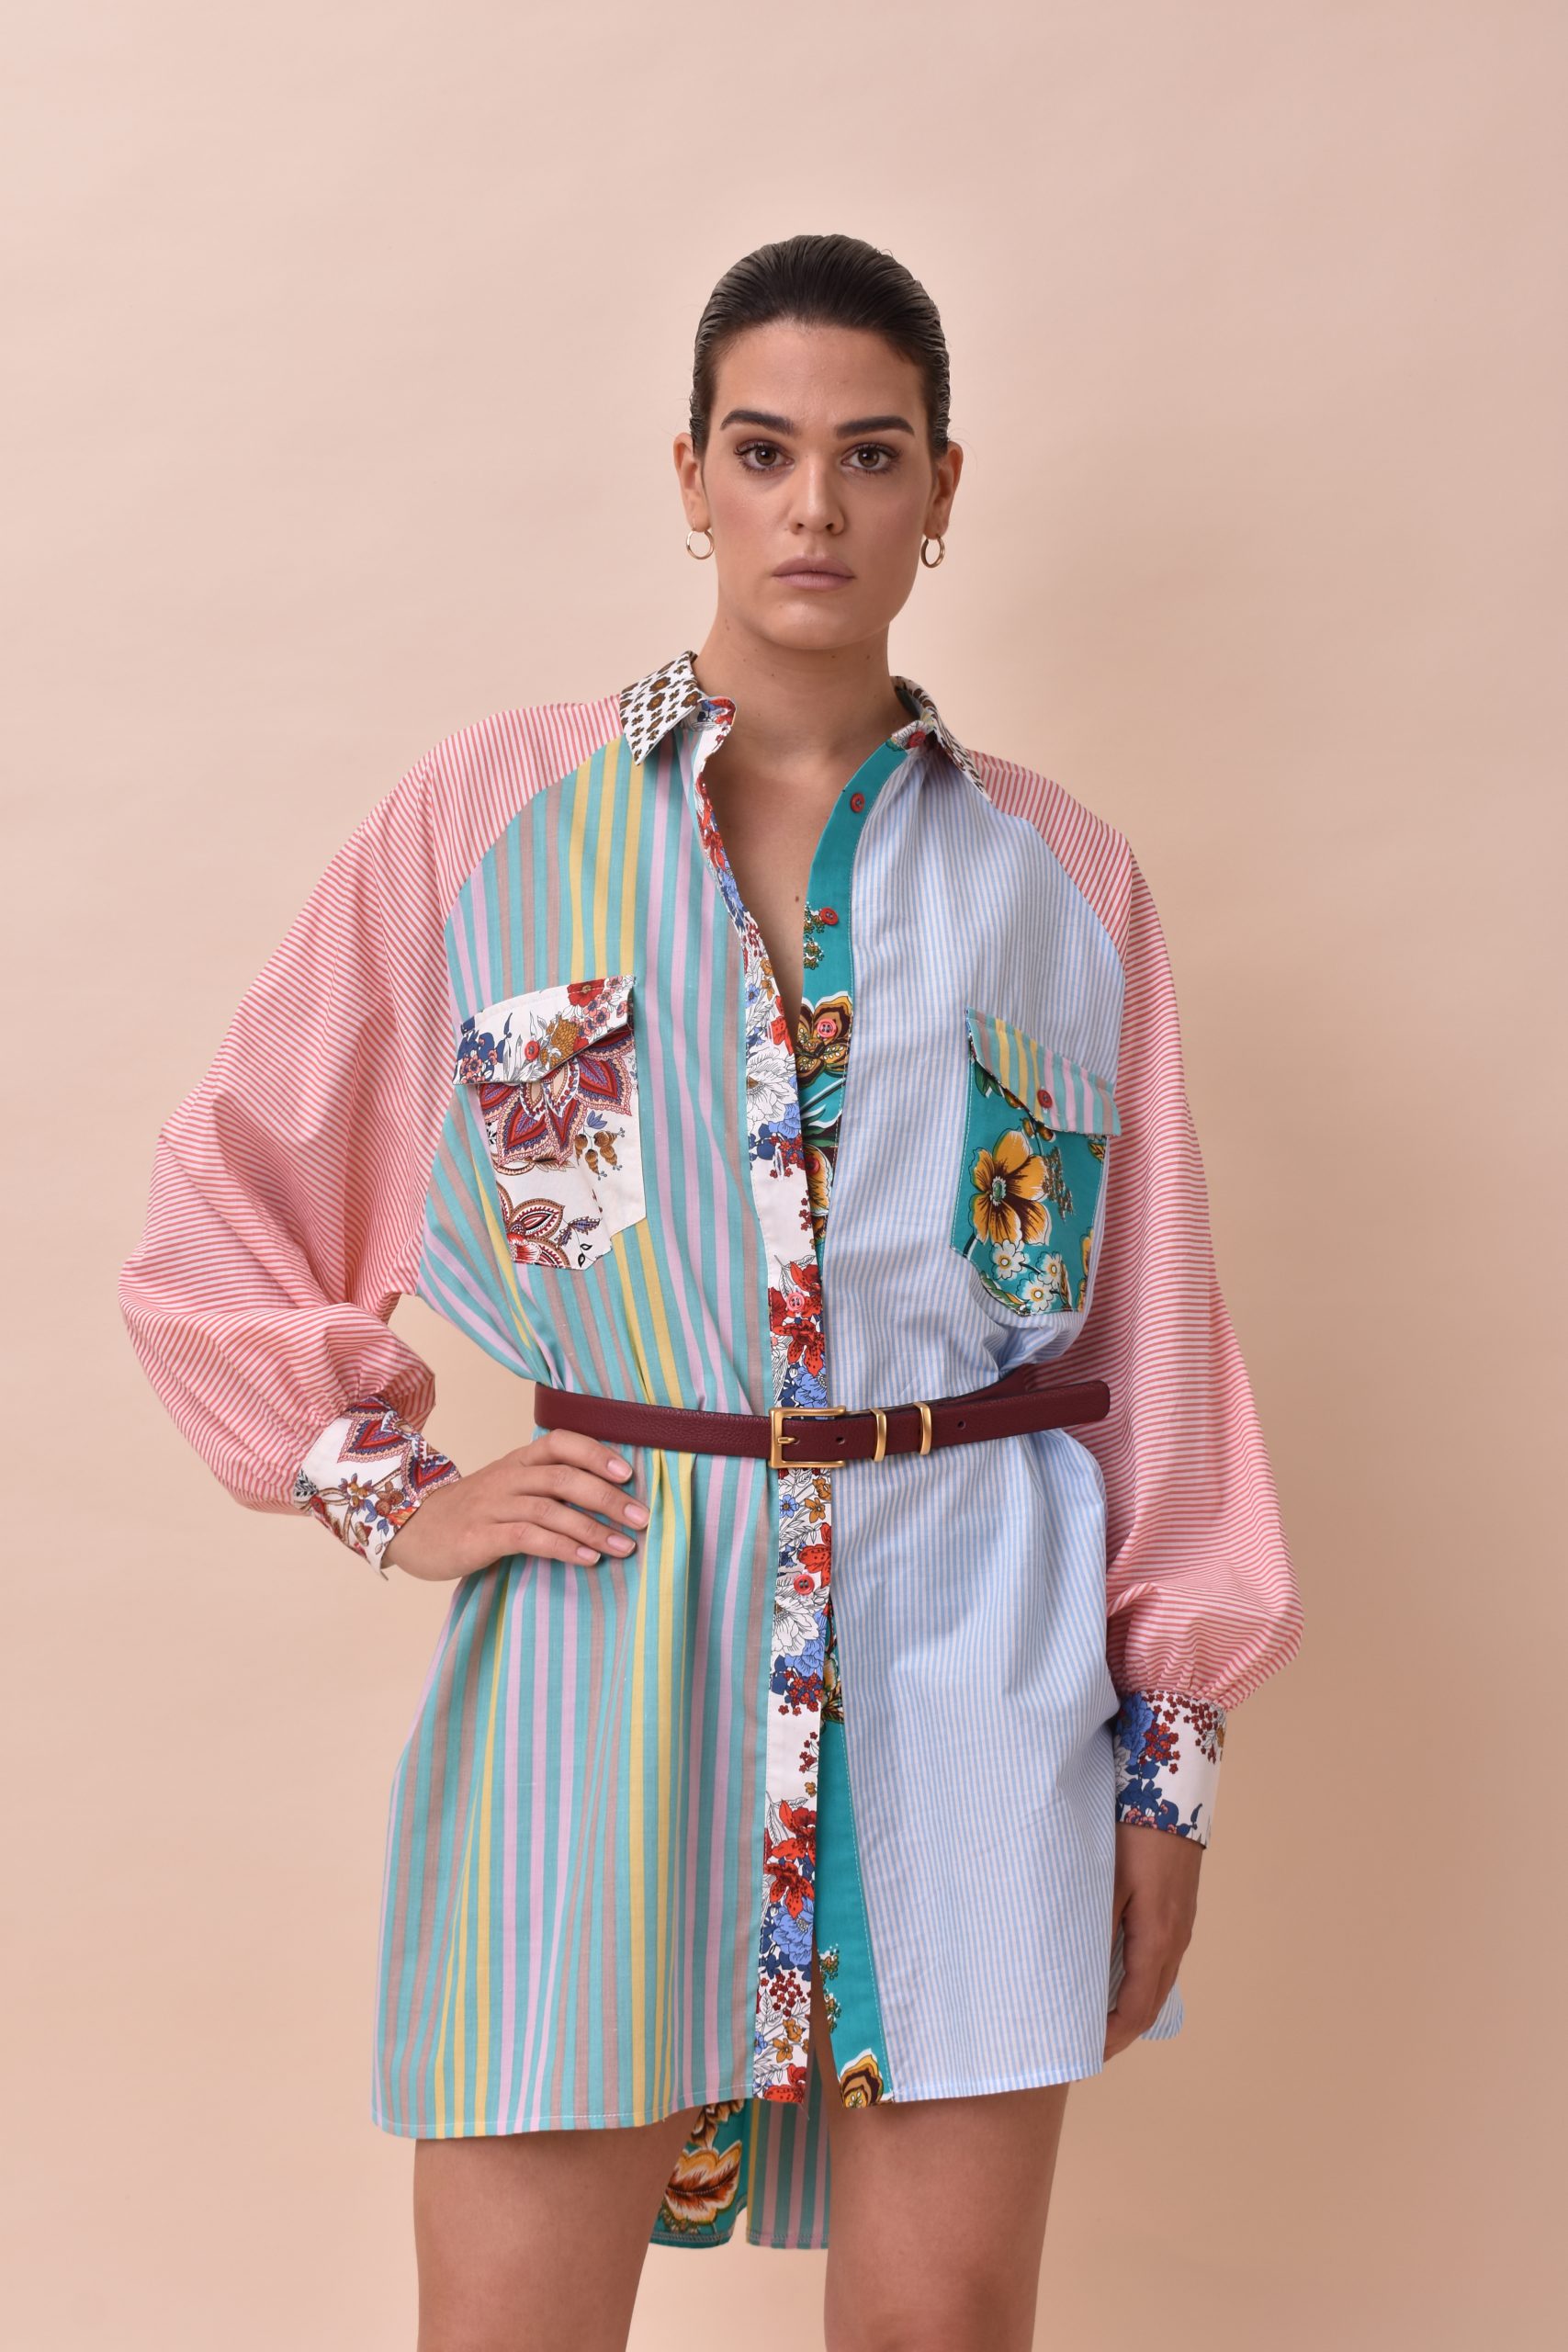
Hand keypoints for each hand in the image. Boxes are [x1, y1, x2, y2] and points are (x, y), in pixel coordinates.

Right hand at [382, 1429, 649, 1582]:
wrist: (411, 1528)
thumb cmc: (473, 1511)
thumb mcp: (509, 1487)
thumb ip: (548, 1486)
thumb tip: (610, 1496)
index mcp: (519, 1460)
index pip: (562, 1442)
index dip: (597, 1454)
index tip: (630, 1474)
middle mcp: (508, 1477)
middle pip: (564, 1477)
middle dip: (608, 1497)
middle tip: (641, 1519)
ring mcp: (492, 1506)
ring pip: (550, 1508)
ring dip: (593, 1528)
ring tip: (625, 1547)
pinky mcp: (479, 1538)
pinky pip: (528, 1537)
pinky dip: (562, 1548)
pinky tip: (587, 1560)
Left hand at [1103, 1818, 1202, 2059]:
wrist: (1173, 1793)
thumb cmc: (1136, 1835)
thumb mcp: (1107, 1882)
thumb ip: (1096, 1928)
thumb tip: (1079, 1974)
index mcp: (1156, 1939)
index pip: (1136, 2009)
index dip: (1112, 2037)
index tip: (1085, 2053)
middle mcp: (1175, 1940)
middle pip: (1150, 2004)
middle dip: (1120, 2030)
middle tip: (1086, 2045)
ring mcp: (1181, 1926)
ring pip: (1158, 1983)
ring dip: (1131, 2006)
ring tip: (1097, 2016)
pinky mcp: (1179, 1911)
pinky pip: (1161, 1961)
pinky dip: (1140, 1981)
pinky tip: (1117, 1975)